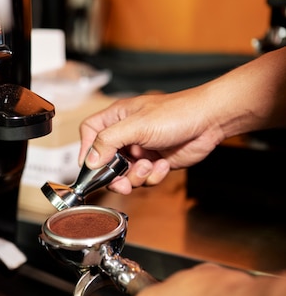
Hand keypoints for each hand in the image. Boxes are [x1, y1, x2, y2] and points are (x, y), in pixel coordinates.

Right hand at [78, 90, 224, 193]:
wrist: (209, 121)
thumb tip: (90, 160)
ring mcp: (141, 150)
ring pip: (125, 174)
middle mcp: (126, 134)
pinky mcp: (155, 163)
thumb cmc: (176, 113)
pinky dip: (153, 176)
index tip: (89, 167)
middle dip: (114, 175)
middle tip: (121, 181)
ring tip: (148, 166)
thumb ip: (108, 141)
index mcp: (117, 118)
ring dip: (136, 176)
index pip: (90, 133)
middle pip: (105, 161)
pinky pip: (145, 179)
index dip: (86, 150)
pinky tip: (163, 164)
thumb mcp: (136, 125)